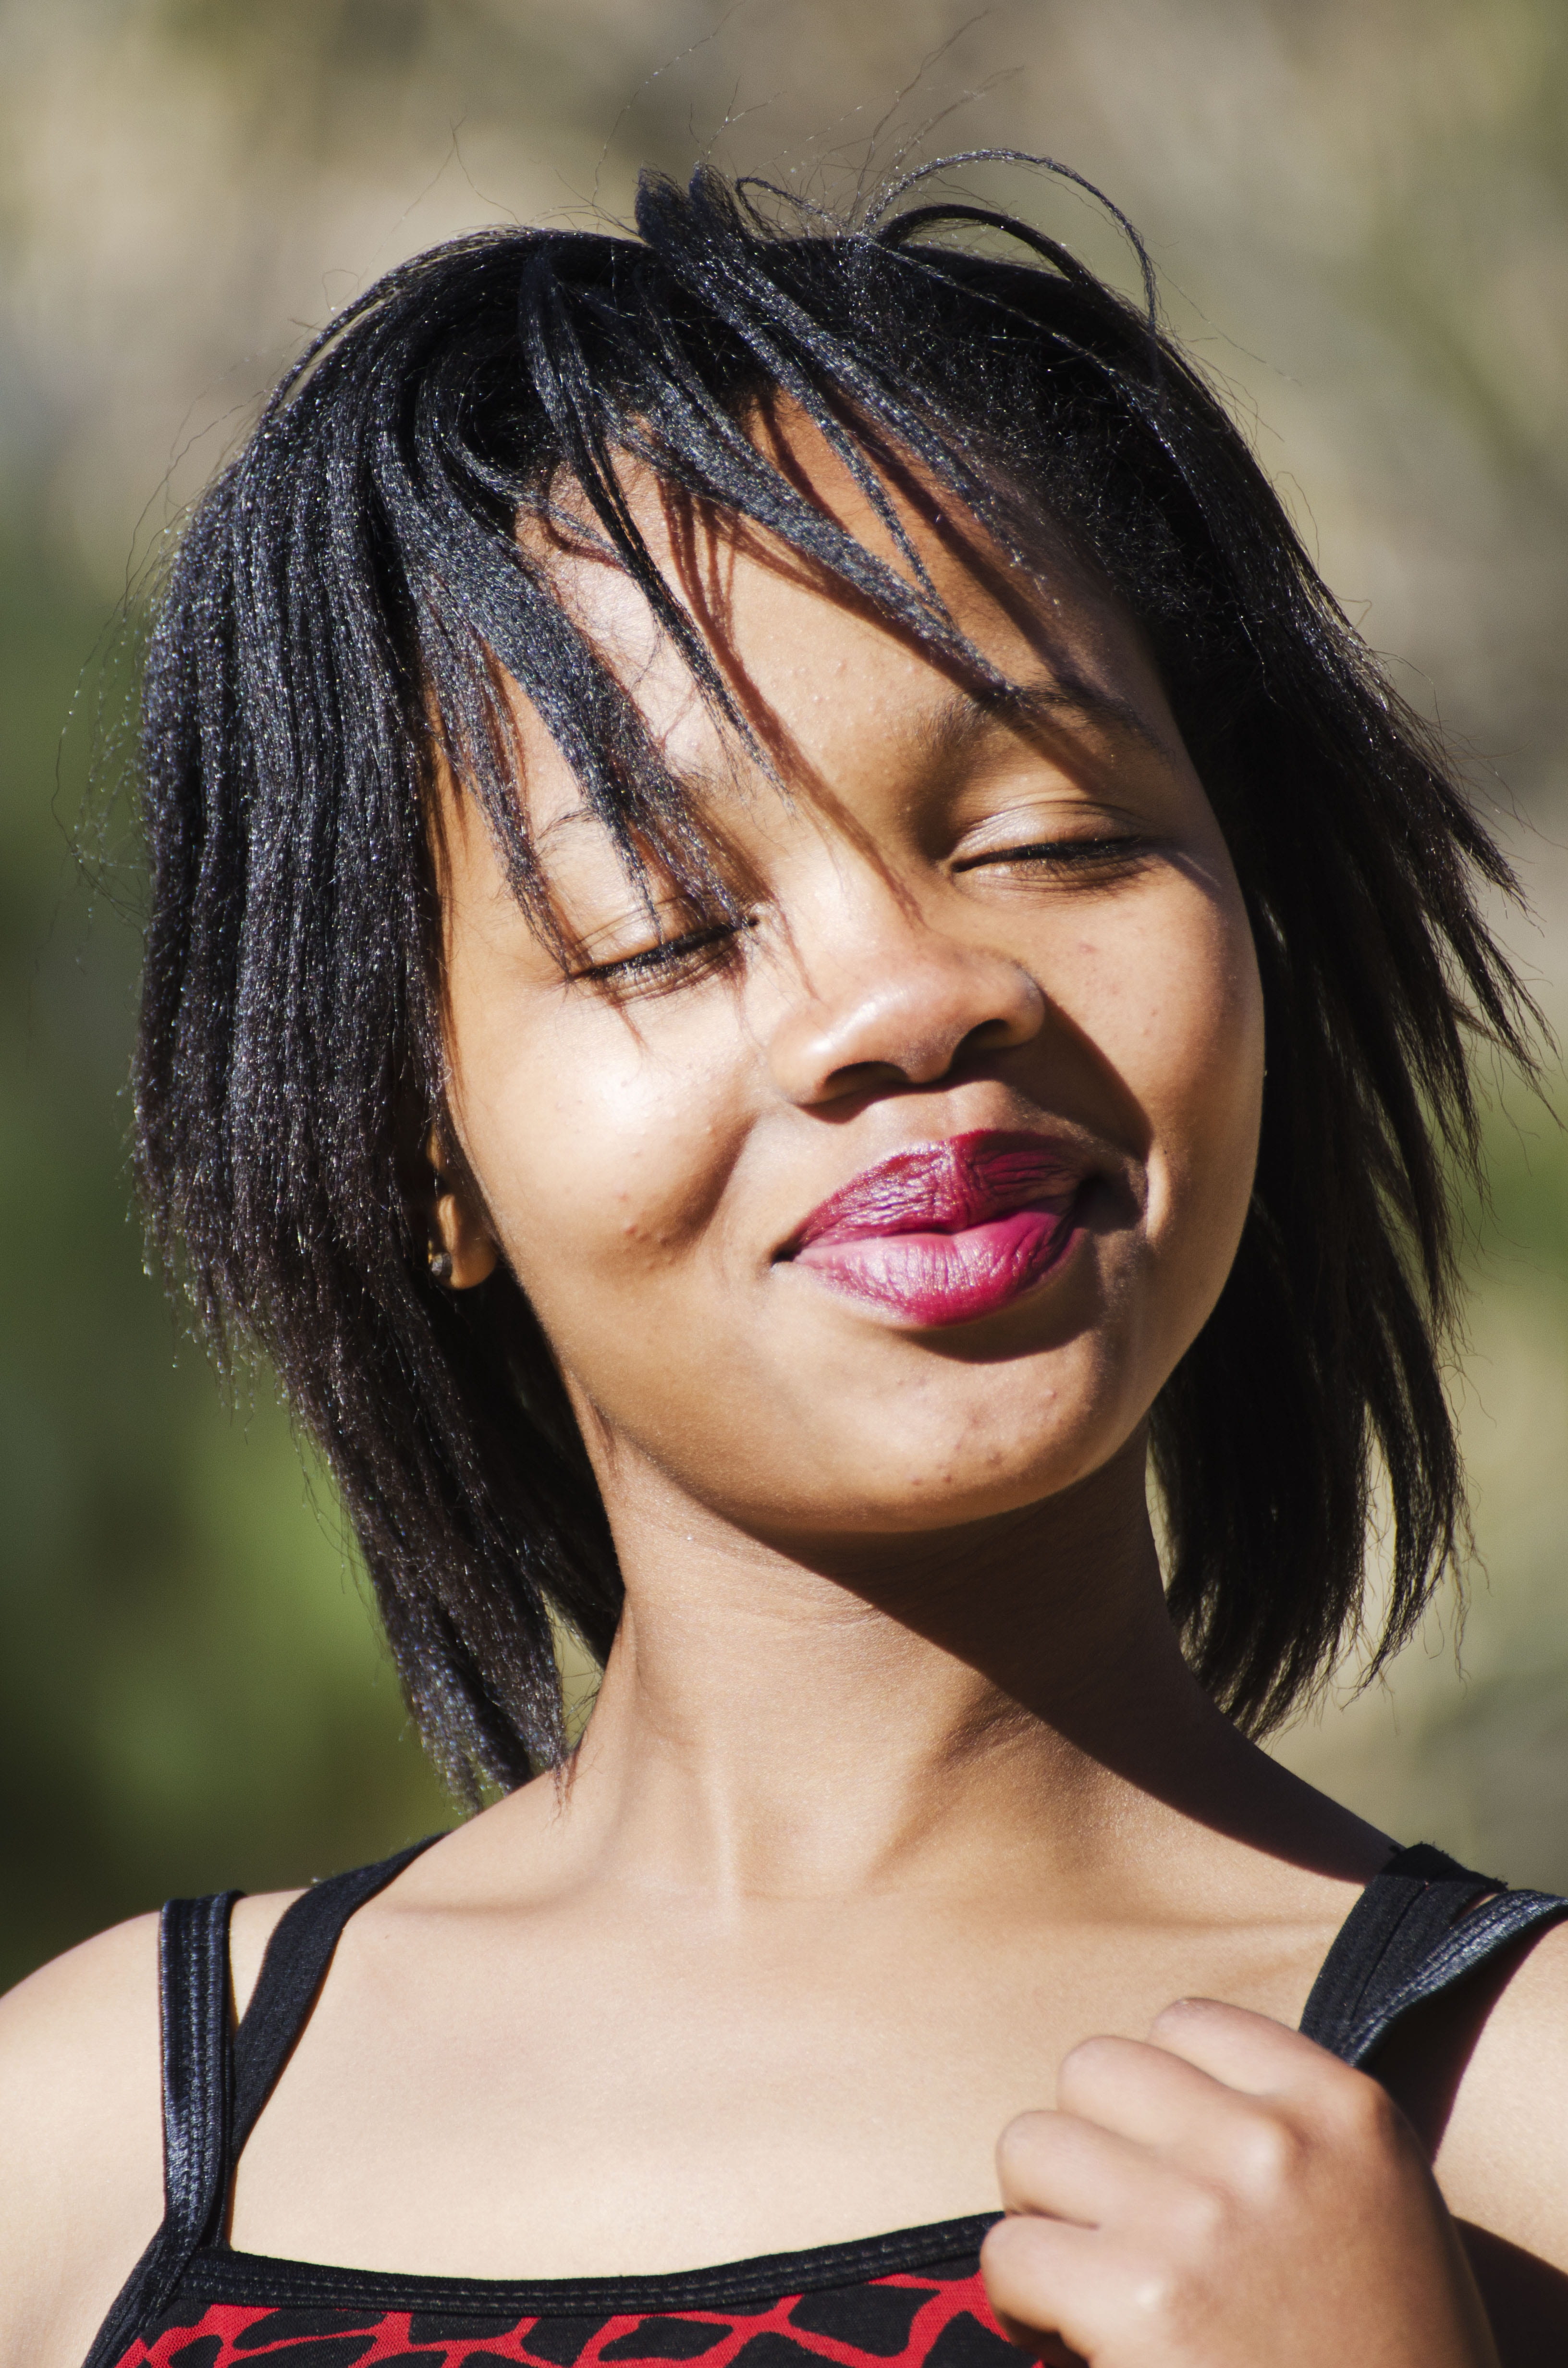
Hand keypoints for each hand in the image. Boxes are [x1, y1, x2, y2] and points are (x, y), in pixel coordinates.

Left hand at [980, 1999, 1498, 2367]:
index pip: (1185, 2025)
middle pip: (1092, 2068)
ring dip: (1040, 2215)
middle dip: (1081, 2145)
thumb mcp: (1374, 2210)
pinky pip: (1013, 2252)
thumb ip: (1283, 2135)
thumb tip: (1147, 2106)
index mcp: (1345, 2111)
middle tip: (1103, 2224)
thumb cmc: (1382, 2362)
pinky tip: (1065, 2339)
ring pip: (1032, 2145)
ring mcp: (1205, 2219)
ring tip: (1078, 2280)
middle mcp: (1275, 2145)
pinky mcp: (1144, 2304)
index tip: (1158, 2169)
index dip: (1148, 2103)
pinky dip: (1020, 2300)